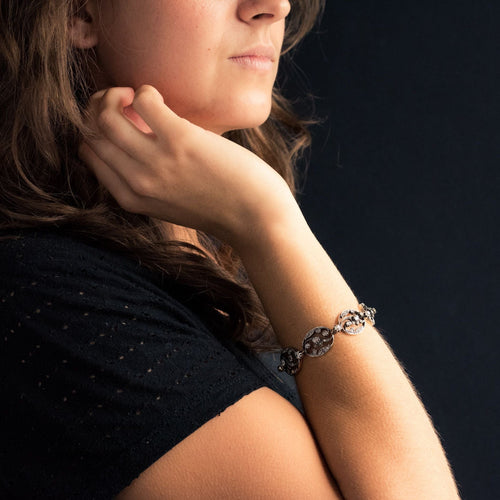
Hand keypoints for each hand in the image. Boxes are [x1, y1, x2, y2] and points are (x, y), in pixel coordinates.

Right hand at [78, 85, 293, 246]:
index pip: (89, 154)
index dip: (95, 128)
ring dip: (115, 95)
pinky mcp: (179, 141)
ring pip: (106, 116)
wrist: (256, 220)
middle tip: (123, 101)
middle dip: (99, 107)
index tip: (116, 118)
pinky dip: (146, 92)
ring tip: (136, 97)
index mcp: (131, 199)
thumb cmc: (220, 207)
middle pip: (91, 132)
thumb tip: (139, 136)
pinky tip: (159, 98)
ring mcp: (156, 163)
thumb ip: (150, 179)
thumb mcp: (171, 202)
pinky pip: (143, 101)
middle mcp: (137, 183)